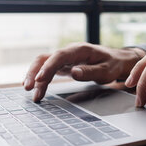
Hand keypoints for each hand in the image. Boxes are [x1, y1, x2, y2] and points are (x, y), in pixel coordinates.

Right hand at [23, 43, 144, 101]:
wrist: (116, 60)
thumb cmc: (112, 64)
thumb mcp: (106, 70)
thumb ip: (90, 71)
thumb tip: (73, 73)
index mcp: (79, 50)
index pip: (58, 56)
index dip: (48, 67)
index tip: (40, 79)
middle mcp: (68, 52)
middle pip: (45, 58)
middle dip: (34, 72)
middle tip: (29, 89)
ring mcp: (64, 58)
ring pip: (43, 64)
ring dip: (36, 78)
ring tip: (33, 95)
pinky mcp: (63, 65)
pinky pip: (48, 70)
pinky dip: (41, 80)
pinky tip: (38, 90)